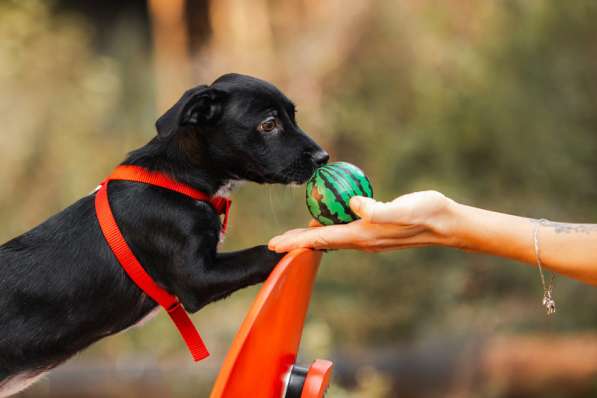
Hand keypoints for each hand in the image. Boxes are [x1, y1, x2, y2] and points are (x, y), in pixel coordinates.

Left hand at [268, 190, 454, 252]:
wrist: (445, 222)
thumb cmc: (427, 213)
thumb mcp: (404, 210)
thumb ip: (378, 210)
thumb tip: (352, 205)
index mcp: (362, 235)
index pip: (321, 239)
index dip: (296, 241)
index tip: (274, 244)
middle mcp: (361, 239)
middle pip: (321, 241)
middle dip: (297, 242)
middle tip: (274, 242)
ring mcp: (367, 236)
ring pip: (331, 237)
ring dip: (310, 236)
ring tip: (293, 234)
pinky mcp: (373, 229)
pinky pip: (344, 229)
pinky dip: (329, 226)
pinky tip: (326, 216)